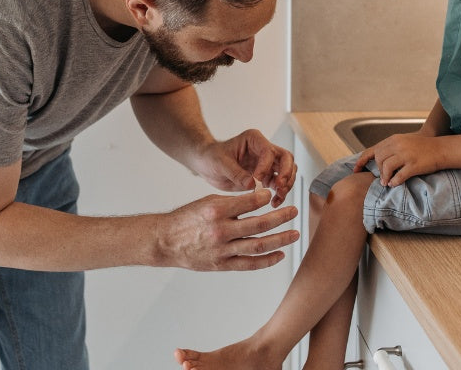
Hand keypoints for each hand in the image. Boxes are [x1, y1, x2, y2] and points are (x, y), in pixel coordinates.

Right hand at [159, 189, 298, 270]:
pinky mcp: (222, 265)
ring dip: (280, 240)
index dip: (265, 198)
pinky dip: (267, 260)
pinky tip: (279, 254)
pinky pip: (249, 264)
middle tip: (294, 212)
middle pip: (259, 224)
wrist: (166, 241)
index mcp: (216, 211)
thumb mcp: (206, 203)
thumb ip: (231, 203)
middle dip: (281, 218)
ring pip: (259, 246)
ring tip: (294, 234)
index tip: (273, 195)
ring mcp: (222, 250)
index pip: (249, 202)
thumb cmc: (186, 220)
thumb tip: (257, 198)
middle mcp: (220, 231)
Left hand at [190, 129, 296, 206]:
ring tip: (278, 197)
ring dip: (286, 185)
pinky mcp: (265, 176)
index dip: (265, 166)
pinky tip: (274, 202)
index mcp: (253, 139)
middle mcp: (263, 150)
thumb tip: (253, 184)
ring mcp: (266, 163)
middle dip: (286, 173)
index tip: (257, 179)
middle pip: (286, 158)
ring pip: (287, 171)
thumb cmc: (211, 156)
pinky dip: (280, 193)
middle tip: (279, 187)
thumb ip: (236, 173)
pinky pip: (279, 184)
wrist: (206, 164)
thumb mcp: (220, 163)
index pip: (268, 151)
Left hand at [352, 133, 443, 187]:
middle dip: (378, 170)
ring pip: (386, 167)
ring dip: (384, 177)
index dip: (362, 161)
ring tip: (386, 183)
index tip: (355, 170)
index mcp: (394, 139)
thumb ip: (391, 148)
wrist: (441, 148)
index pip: (372, 150)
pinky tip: (394, 184)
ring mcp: (406, 155)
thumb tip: (377, 159)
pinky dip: (394, 181)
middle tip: (382, 177)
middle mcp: (398, 145)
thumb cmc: (423, 146)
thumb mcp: (404, 141)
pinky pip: (399, 176)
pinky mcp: (414, 165)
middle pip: (378, 159)